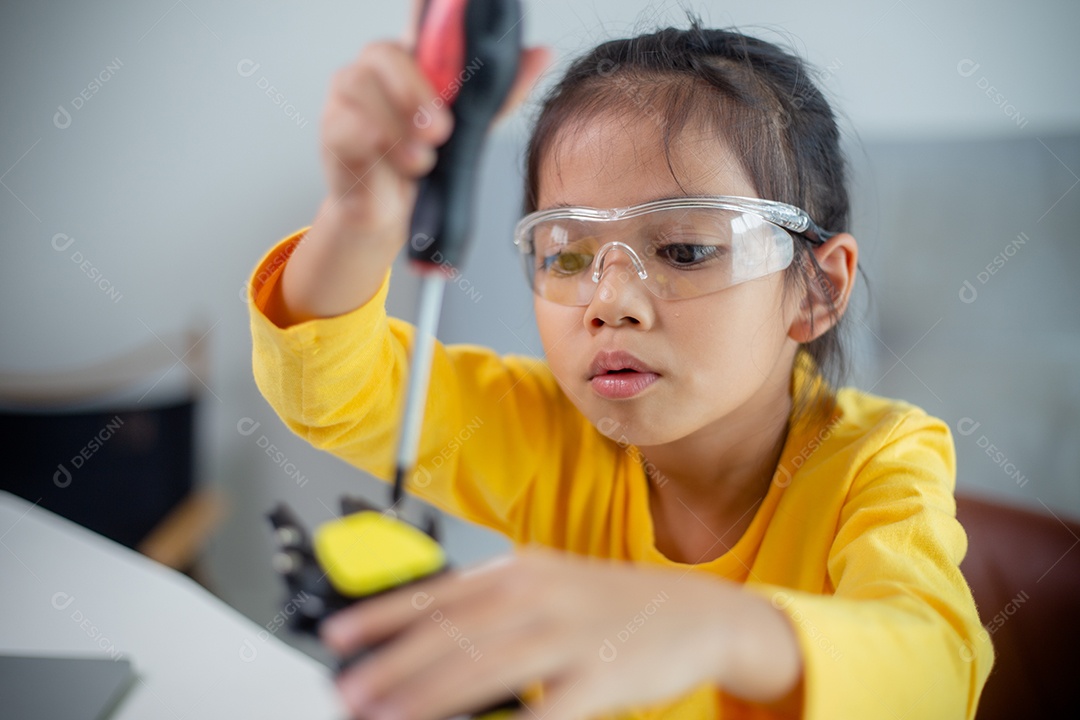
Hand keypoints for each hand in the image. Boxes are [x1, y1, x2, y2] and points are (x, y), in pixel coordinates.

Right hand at [274, 12, 549, 324]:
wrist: (393, 216)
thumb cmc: (426, 166)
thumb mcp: (472, 127)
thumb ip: (502, 91)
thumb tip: (541, 55)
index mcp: (410, 60)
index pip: (416, 21)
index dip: (430, 17)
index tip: (451, 25)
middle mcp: (374, 71)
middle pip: (382, 51)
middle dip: (415, 91)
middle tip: (441, 130)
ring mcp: (346, 99)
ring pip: (358, 84)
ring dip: (396, 125)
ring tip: (422, 159)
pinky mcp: (331, 132)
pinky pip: (343, 124)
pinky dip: (373, 142)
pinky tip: (397, 163)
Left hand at [319, 547, 798, 719]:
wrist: (694, 611)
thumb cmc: (606, 603)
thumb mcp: (547, 586)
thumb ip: (491, 607)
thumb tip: (424, 637)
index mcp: (520, 571)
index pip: (438, 592)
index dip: (382, 616)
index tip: (337, 637)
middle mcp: (540, 595)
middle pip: (452, 632)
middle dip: (393, 665)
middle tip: (349, 692)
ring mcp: (571, 634)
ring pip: (486, 667)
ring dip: (429, 696)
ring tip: (385, 717)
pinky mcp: (603, 674)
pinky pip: (548, 709)